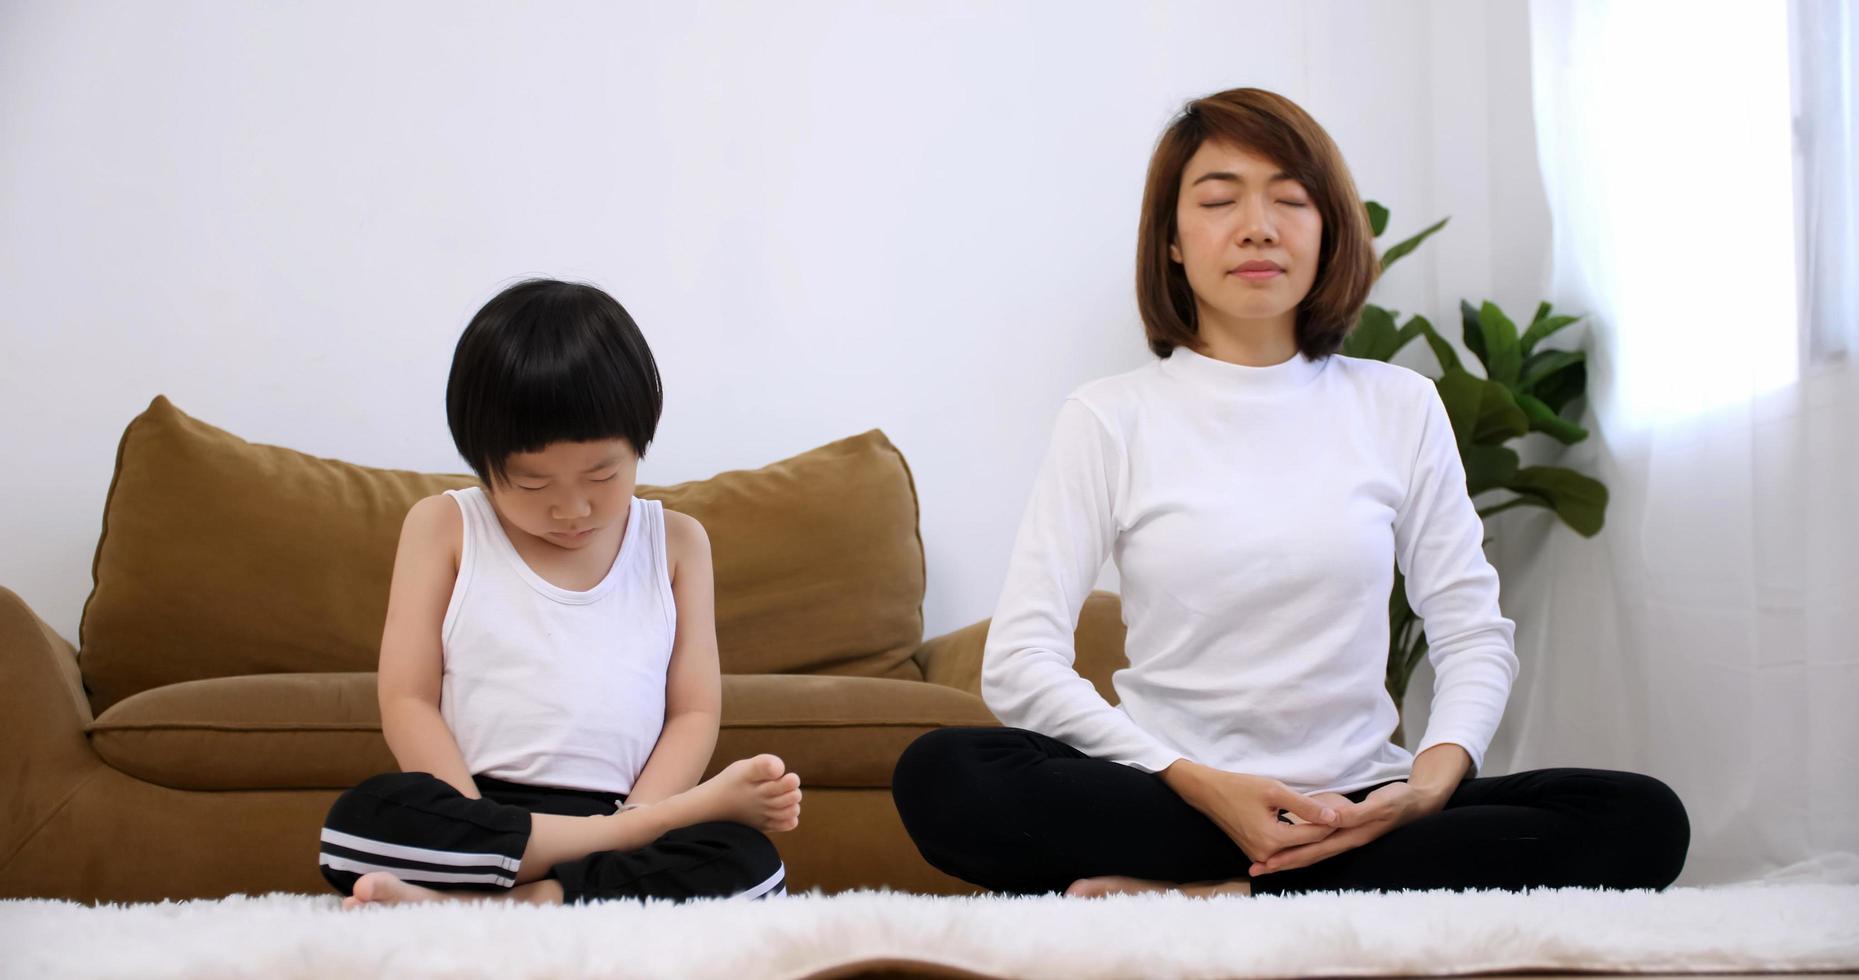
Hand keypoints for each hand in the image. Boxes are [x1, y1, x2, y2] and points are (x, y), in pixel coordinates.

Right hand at [1162, 760, 1341, 864]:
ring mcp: (1259, 856)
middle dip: (1325, 832)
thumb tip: (1333, 818)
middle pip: (1307, 846)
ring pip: (1296, 849)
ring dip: (1312, 836)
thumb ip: (1305, 806)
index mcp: (1273, 840)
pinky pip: (1284, 850)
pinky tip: (1310, 829)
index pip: (1314, 835)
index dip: (1332, 823)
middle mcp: (1267, 854)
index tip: (1348, 810)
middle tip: (1345, 817)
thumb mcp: (1274, 790)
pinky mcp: (1255, 853)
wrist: (1208, 793)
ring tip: (1331, 822)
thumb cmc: (1240, 787)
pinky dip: (1298, 840)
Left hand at [1249, 780, 1436, 875]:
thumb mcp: (1378, 804)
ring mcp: (1345, 838)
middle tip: (1255, 869)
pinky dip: (1301, 847)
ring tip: (1265, 863)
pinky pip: (1318, 842)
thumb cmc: (1398, 801)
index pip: (1313, 850)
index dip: (1290, 857)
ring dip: (1288, 858)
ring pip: (1311, 852)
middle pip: (1308, 856)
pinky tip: (1288, 847)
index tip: (1267, 862)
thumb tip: (1333, 821)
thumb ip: (1356, 813)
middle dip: (1282, 863)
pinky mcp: (1345, 831)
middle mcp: (1345, 841)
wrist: (1416, 803)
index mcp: (1349, 836)